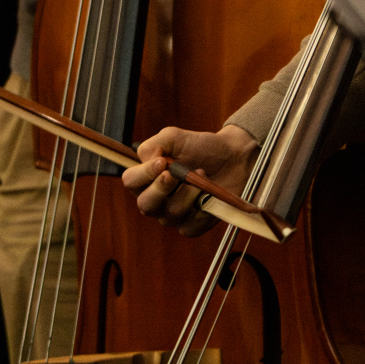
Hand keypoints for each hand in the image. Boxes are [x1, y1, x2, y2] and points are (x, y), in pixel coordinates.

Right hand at [121, 124, 258, 236]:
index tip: (161, 162)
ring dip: (189, 193)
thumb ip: (153, 144)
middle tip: (175, 174)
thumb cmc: (202, 148)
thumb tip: (147, 161)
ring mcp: (172, 215)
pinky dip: (201, 208)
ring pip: (171, 213)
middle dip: (161, 189)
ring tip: (203, 175)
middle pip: (145, 204)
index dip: (143, 174)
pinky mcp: (191, 227)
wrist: (233, 158)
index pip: (131, 181)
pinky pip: (190, 226)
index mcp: (147, 179)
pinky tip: (209, 194)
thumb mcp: (175, 137)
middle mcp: (156, 200)